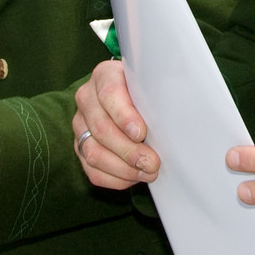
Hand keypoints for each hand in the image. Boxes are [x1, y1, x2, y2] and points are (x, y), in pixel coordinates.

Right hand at [71, 60, 158, 189]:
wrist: (134, 99)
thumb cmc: (147, 91)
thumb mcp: (152, 85)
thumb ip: (157, 95)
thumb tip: (174, 119)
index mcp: (104, 76)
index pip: (109, 94)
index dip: (125, 116)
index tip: (142, 133)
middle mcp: (87, 98)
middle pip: (101, 128)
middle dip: (129, 150)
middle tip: (152, 162)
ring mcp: (80, 124)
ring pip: (94, 153)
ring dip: (123, 168)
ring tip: (147, 172)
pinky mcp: (80, 147)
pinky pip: (92, 171)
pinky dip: (115, 178)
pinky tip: (134, 177)